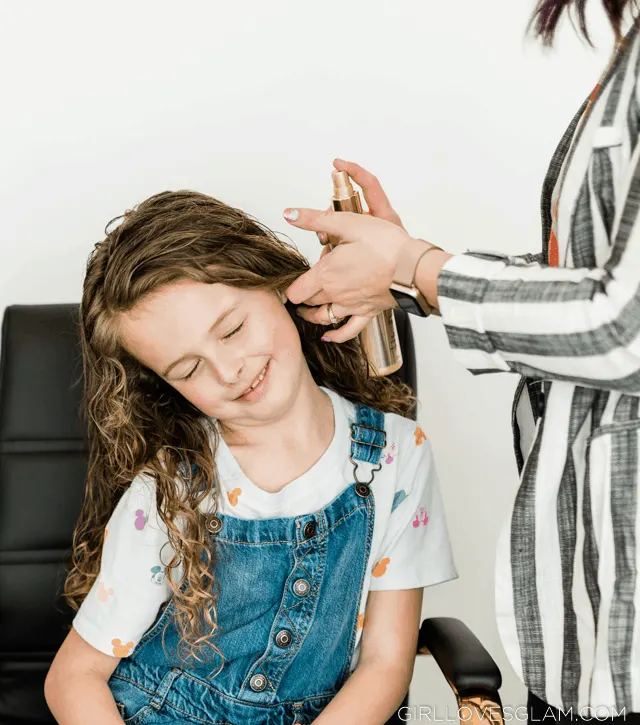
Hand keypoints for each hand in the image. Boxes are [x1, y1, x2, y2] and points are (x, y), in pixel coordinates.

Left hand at [285, 160, 410, 342]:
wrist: (413, 268)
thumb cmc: (385, 245)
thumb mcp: (347, 223)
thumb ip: (314, 219)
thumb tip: (290, 214)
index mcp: (326, 274)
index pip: (296, 289)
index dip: (287, 288)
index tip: (285, 285)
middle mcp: (335, 294)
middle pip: (308, 302)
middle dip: (300, 297)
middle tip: (298, 291)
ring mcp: (351, 306)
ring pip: (323, 317)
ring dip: (312, 315)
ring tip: (306, 311)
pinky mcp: (367, 312)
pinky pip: (348, 331)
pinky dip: (336, 335)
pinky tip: (328, 336)